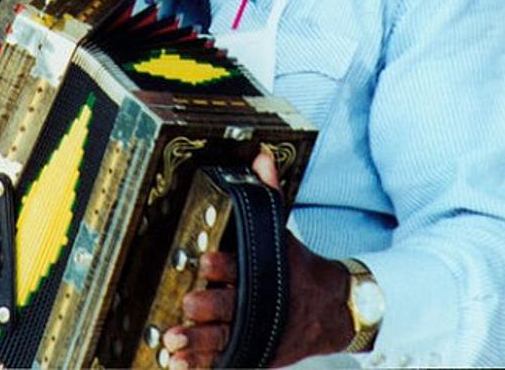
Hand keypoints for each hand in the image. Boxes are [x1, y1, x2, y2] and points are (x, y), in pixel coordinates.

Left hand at [162, 151, 352, 368]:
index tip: (204, 262)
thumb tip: (261, 157)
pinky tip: (178, 366)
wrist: (331, 311)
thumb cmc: (297, 267)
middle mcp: (256, 305)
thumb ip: (268, 195)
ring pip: (221, 339)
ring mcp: (252, 334)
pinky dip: (200, 366)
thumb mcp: (283, 230)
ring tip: (173, 342)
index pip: (242, 267)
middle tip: (188, 304)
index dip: (223, 266)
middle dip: (209, 306)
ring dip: (197, 341)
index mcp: (263, 272)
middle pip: (230, 307)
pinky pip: (221, 363)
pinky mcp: (249, 354)